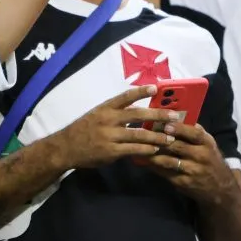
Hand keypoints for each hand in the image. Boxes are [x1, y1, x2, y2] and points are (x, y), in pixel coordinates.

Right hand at [52, 85, 180, 169]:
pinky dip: (146, 150)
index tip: (156, 88)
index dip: (141, 91)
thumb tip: (138, 110)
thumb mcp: (97, 115)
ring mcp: (110, 136)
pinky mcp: (111, 152)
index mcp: (105, 108)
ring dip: (157, 136)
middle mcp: (108, 119)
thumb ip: (116, 113)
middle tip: (174, 116)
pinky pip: (133, 150)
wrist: (66, 148)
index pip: (125, 96)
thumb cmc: (84, 130)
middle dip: (157, 115)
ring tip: (170, 138)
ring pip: (139, 134)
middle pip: (137, 114)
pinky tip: (155, 150)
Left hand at [140, 121, 239, 205]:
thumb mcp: (208, 144)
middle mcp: (201, 157)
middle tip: (143, 133)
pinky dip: (153, 167)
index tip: (165, 124)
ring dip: (153, 154)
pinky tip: (143, 161)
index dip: (179, 129)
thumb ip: (194, 131)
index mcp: (207, 143)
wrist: (220, 189)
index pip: (194, 134)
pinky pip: (165, 174)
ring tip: (139, 147)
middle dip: (160, 140)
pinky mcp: (183, 183)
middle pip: (178, 147)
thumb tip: (177, 115)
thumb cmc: (210, 160)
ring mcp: (192, 171)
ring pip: (169, 161)